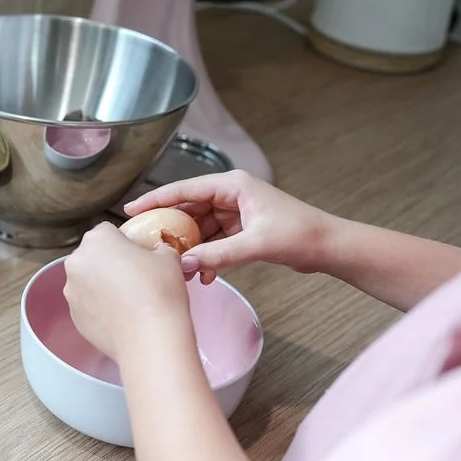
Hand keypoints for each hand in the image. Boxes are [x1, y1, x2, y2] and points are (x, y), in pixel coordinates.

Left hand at [63, 222, 192, 363]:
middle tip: (134, 278)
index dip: (124, 242)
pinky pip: (87, 305)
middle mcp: (77, 262)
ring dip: (102, 286)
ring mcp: (71, 290)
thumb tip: (158, 252)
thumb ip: (159, 248)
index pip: (108, 231)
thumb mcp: (168, 258)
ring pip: (87, 281)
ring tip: (128, 300)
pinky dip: (99, 308)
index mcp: (97, 239)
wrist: (150, 338)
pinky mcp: (73, 316)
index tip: (137, 256)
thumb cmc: (159, 291)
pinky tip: (120, 317)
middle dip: (109, 263)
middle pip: (93, 256)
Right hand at [125, 170, 333, 283]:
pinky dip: (205, 256)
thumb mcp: (255, 244)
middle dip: (168, 228)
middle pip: (188, 208)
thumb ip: (217, 254)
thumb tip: (182, 264)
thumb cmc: (300, 235)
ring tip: (175, 266)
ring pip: (199, 228)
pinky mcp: (241, 229)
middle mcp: (231, 194)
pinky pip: (213, 241)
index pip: (184, 189)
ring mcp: (235, 212)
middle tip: (144, 243)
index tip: (130, 209)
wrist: (329, 247)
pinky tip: (201, 275)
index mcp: (233, 185)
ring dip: (189, 248)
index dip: (155, 199)